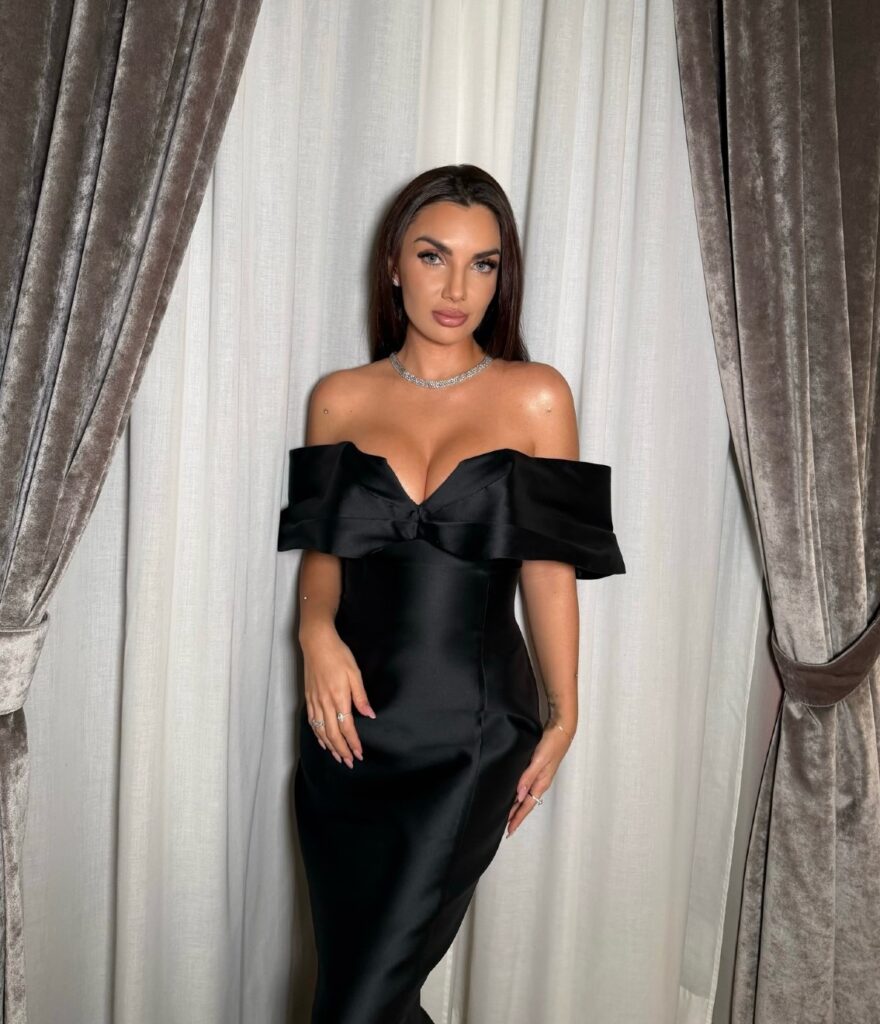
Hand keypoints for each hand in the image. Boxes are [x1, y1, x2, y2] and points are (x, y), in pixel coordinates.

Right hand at [300, 628, 375, 767]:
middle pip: (333, 734)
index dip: (353, 743)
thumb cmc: (338, 655)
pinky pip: (312, 722)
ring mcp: (314, 701)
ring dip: (330, 746)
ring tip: (337, 757)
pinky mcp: (309, 698)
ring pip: (321, 731)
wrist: (316, 643)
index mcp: (338, 698)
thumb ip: (361, 697)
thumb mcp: (355, 673)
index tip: (359, 754)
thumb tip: (370, 715)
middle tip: (349, 762)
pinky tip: (323, 741)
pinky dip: (318, 735)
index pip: (346, 728)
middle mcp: (324, 703)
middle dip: (341, 750)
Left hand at [506, 722, 573, 836]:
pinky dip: (518, 792)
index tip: (509, 831)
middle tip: (503, 826)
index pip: (527, 806)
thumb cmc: (552, 744)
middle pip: (525, 803)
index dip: (518, 818)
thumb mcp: (539, 760)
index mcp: (541, 783)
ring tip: (505, 813)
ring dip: (516, 805)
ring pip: (525, 795)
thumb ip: (528, 776)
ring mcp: (539, 775)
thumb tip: (519, 795)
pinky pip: (525, 785)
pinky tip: (512, 792)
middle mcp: (540, 782)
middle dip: (515, 815)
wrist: (561, 729)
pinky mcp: (536, 768)